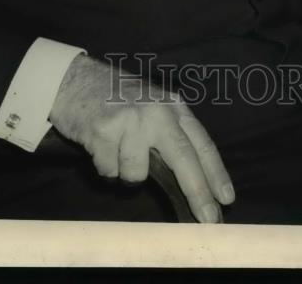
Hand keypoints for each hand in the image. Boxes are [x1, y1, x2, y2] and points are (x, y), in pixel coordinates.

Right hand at [49, 54, 234, 222]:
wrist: (74, 80)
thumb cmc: (116, 98)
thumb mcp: (152, 105)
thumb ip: (170, 133)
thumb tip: (191, 180)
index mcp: (172, 105)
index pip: (201, 142)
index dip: (216, 172)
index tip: (226, 198)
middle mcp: (156, 111)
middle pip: (184, 158)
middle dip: (198, 193)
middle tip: (208, 221)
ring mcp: (130, 120)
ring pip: (138, 174)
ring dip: (126, 172)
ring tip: (116, 149)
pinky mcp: (104, 131)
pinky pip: (110, 171)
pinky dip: (105, 166)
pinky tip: (100, 145)